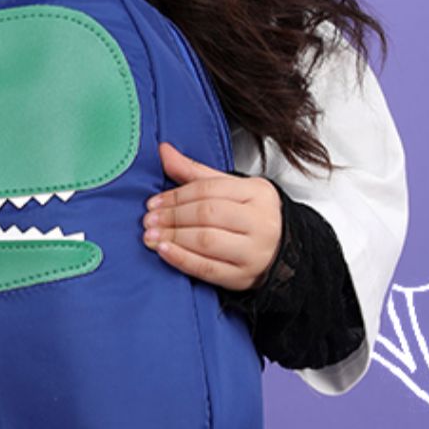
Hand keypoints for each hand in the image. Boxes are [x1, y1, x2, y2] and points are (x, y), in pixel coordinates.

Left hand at [141, 142, 283, 291]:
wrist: (279, 252)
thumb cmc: (251, 218)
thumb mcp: (230, 189)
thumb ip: (195, 172)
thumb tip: (164, 151)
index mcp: (258, 193)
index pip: (210, 189)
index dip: (176, 195)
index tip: (154, 202)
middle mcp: (260, 222)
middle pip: (207, 214)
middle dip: (173, 216)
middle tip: (149, 219)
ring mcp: (254, 251)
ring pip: (207, 240)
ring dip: (173, 237)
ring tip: (151, 235)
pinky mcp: (243, 277)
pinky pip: (208, 268)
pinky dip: (182, 259)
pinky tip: (165, 252)